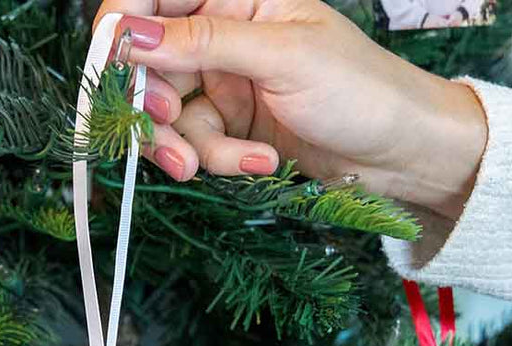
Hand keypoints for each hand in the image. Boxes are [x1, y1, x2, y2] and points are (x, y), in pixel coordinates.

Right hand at [93, 0, 487, 219]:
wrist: (403, 154)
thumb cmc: (361, 89)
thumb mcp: (282, 56)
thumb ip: (202, 41)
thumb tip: (129, 32)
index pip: (151, 0)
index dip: (120, 33)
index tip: (108, 71)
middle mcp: (221, 35)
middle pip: (147, 65)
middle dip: (152, 105)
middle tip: (168, 130)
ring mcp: (223, 82)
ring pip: (166, 113)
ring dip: (190, 145)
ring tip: (228, 163)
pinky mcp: (229, 126)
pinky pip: (195, 143)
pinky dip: (220, 159)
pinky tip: (259, 163)